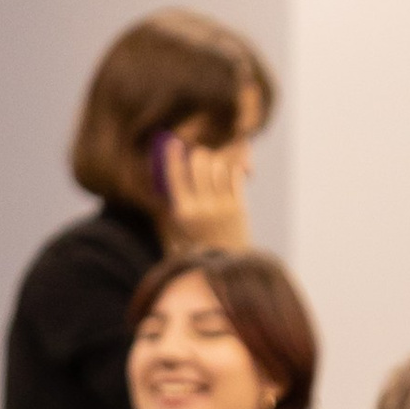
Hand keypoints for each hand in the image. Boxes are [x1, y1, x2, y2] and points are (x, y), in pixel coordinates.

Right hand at [157, 132, 252, 249]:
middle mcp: (201, 207)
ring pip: (218, 167)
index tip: (174, 143)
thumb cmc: (200, 246)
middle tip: (201, 153)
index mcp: (183, 212)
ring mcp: (221, 206)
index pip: (175, 176)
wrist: (227, 265)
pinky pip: (234, 177)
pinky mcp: (238, 207)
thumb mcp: (181, 228)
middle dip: (199, 155)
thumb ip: (177, 203)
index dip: (173, 157)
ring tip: (216, 164)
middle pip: (199, 164)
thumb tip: (171, 177)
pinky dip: (232, 170)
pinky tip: (230, 171)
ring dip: (216, 162)